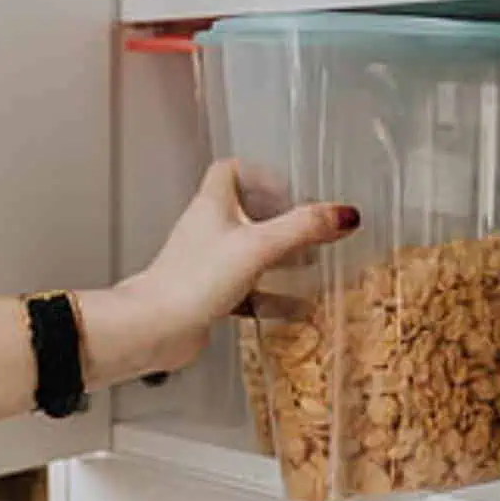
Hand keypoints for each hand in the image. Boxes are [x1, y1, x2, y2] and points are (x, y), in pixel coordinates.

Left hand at [88, 160, 359, 382]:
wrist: (154, 329)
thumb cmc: (195, 280)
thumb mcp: (258, 246)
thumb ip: (303, 228)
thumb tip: (346, 214)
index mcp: (212, 206)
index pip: (231, 171)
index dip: (262, 175)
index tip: (291, 191)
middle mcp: (208, 230)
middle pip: (247, 212)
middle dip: (282, 220)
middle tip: (311, 231)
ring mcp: (207, 264)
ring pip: (249, 253)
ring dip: (281, 258)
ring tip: (311, 265)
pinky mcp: (208, 295)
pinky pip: (247, 290)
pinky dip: (273, 296)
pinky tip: (297, 308)